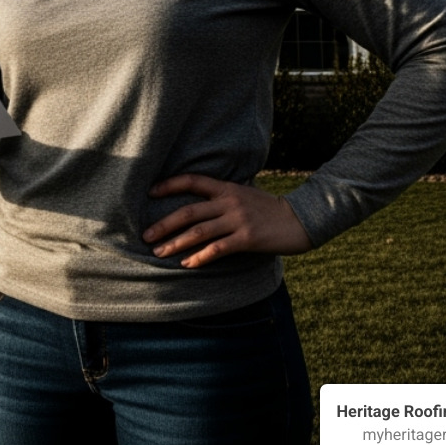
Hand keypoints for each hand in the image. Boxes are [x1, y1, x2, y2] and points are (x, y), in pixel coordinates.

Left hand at [141, 174, 312, 268]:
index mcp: (226, 188)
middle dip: (163, 224)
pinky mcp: (247, 238)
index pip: (191, 181)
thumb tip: (196, 203)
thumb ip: (221, 197)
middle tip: (146, 236)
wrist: (300, 219)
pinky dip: (200, 257)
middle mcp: (229, 202)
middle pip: (188, 212)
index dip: (168, 185)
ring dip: (175, 243)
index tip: (149, 193)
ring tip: (159, 252)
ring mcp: (238, 220)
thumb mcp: (243, 194)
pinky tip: (187, 263)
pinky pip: (218, 249)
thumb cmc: (268, 208)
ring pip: (198, 232)